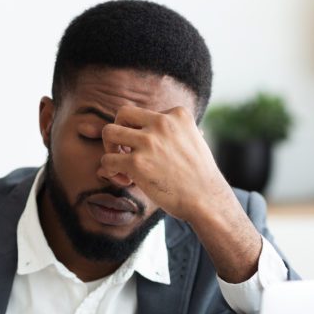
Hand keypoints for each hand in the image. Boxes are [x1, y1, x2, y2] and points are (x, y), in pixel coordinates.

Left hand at [99, 104, 262, 282]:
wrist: (206, 200)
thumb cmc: (200, 176)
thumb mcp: (194, 141)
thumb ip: (175, 132)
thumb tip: (154, 134)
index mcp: (177, 114)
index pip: (144, 113)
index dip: (140, 132)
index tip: (148, 152)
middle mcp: (162, 122)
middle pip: (122, 114)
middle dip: (119, 131)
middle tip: (125, 151)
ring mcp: (148, 142)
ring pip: (108, 132)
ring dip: (110, 149)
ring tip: (121, 165)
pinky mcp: (137, 163)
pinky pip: (107, 160)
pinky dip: (110, 171)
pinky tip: (125, 181)